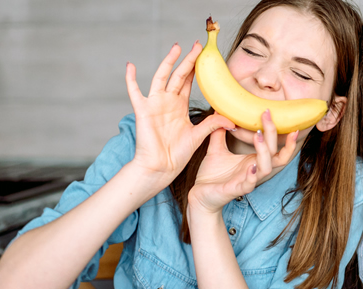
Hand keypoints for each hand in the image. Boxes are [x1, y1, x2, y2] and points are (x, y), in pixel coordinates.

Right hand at [125, 42, 234, 177]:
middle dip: (188, 60)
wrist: (161, 168)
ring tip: (176, 47)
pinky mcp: (143, 111)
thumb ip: (213, 124)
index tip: (205, 55)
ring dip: (168, 62)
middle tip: (197, 45)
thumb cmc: (176, 155)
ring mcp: (154, 105)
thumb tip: (231, 119)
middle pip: (178, 75)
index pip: (188, 82)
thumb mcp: (199, 136)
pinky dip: (130, 80)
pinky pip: (134, 92)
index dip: (195, 69)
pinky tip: (130, 66)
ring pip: (161, 77)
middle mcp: (167, 102)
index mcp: (179, 106)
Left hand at [188, 110, 299, 213]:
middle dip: (274, 134)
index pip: (274, 146)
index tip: (269, 111)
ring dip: (265, 151)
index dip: (276, 131)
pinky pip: (250, 184)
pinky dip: (252, 176)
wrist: (200, 195)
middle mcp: (254, 170)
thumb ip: (219, 131)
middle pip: (277, 154)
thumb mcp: (216, 148)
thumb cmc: (212, 175)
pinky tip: (251, 166)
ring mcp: (247, 181)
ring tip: (258, 135)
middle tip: (266, 115)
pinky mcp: (236, 190)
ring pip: (267, 168)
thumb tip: (219, 111)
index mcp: (253, 160)